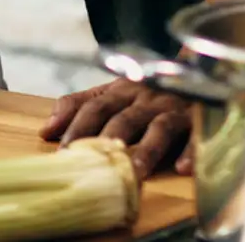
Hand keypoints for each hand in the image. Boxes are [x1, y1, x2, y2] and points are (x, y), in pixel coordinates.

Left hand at [43, 78, 193, 177]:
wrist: (195, 72)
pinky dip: (190, 151)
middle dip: (106, 140)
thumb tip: (45, 131)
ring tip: (136, 171)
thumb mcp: (111, 93)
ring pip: (158, 127)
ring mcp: (173, 108)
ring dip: (147, 149)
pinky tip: (182, 168)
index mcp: (120, 91)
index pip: (94, 106)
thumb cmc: (145, 93)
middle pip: (123, 118)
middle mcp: (145, 98)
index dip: (77, 125)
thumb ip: (78, 107)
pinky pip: (195, 135)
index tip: (61, 149)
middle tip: (92, 165)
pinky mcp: (199, 120)